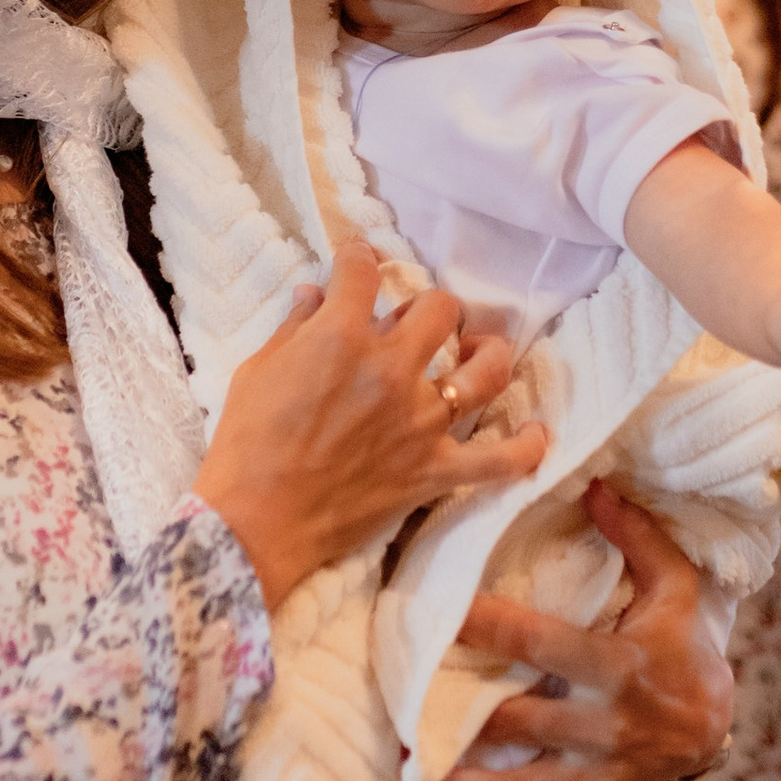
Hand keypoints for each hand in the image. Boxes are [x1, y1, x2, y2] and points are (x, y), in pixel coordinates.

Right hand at [193, 239, 542, 605]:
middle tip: (413, 322)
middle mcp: (391, 370)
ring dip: (487, 353)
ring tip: (478, 351)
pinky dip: (524, 448)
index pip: (364, 271)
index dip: (359, 257)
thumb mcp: (256, 371)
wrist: (255, 523)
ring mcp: (420, 421)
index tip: (357, 262)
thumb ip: (293, 328)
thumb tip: (313, 293)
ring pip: (484, 370)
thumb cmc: (244, 445)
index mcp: (341, 337)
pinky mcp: (433, 470)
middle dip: (428, 307)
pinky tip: (535, 433)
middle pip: (439, 309)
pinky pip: (499, 461)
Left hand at [424, 484, 730, 780]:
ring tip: (416, 779)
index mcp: (623, 668)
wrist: (720, 718)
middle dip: (463, 723)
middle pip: (526, 726)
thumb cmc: (682, 641)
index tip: (438, 615)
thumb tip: (594, 482)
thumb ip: (636, 536)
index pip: (544, 646)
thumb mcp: (674, 584)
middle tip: (397, 710)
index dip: (490, 629)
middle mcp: (611, 730)